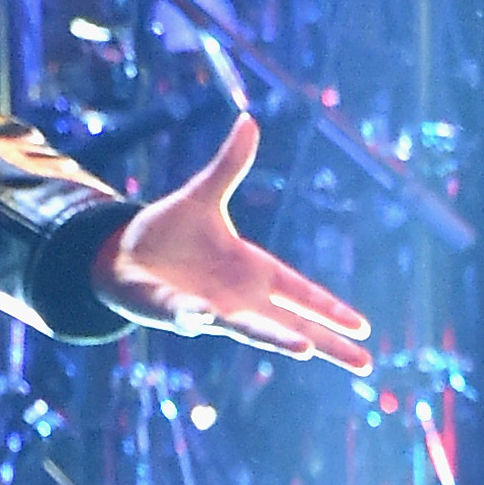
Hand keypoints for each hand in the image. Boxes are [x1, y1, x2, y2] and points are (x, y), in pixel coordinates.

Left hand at [91, 114, 371, 374]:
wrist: (119, 253)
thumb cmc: (167, 231)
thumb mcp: (203, 194)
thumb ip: (228, 164)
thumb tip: (248, 120)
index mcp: (253, 270)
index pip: (301, 293)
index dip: (330, 307)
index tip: (363, 325)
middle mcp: (238, 298)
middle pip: (291, 324)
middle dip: (326, 343)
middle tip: (364, 364)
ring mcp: (209, 309)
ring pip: (249, 329)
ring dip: (275, 338)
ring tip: (305, 349)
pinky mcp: (172, 312)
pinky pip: (186, 316)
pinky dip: (194, 317)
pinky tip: (203, 317)